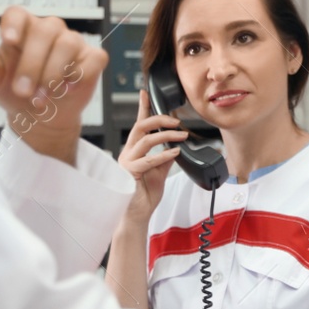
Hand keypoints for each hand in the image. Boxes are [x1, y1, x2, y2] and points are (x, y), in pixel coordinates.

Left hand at [0, 6, 105, 165]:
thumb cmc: (15, 92)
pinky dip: (80, 75)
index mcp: (22, 30)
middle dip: (33, 64)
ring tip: (41, 98)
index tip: (10, 41)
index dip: (14, 24)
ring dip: (53, 74)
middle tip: (23, 91)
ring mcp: (72, 43)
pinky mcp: (92, 59)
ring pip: (68, 44)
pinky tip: (67, 90)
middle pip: (44, 31)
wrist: (39, 116)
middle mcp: (49, 31)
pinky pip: (93, 59)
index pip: (18, 14)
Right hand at [117, 88, 186, 221]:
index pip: (138, 125)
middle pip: (140, 127)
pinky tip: (175, 153)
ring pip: (145, 140)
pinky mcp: (129, 174)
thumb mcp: (159, 173)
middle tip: (177, 121)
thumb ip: (164, 159)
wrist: (136, 216)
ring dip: (166, 136)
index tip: (146, 93)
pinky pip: (147, 160)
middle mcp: (127, 153)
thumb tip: (175, 147)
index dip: (142, 108)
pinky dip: (163, 155)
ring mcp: (126, 163)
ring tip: (182, 136)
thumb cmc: (144, 195)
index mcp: (134, 151)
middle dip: (159, 119)